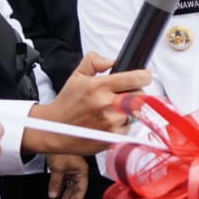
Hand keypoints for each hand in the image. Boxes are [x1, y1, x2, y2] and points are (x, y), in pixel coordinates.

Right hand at [25, 52, 150, 155]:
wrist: (54, 129)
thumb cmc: (67, 104)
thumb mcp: (77, 76)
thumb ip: (94, 61)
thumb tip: (111, 61)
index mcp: (99, 87)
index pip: (135, 78)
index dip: (144, 75)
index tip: (144, 75)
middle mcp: (107, 105)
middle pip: (140, 95)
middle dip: (136, 92)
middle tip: (124, 93)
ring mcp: (111, 122)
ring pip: (135, 111)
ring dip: (128, 109)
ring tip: (111, 109)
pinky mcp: (113, 137)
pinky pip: (128, 127)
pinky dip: (122, 123)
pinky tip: (108, 121)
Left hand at [47, 153, 88, 198]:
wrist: (51, 138)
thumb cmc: (60, 149)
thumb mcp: (58, 169)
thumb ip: (56, 184)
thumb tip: (53, 194)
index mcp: (82, 171)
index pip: (81, 190)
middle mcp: (78, 171)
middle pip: (76, 190)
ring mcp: (72, 169)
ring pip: (70, 186)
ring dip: (64, 196)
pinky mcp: (65, 168)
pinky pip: (64, 181)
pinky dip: (60, 188)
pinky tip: (57, 194)